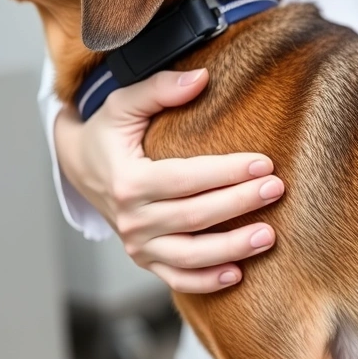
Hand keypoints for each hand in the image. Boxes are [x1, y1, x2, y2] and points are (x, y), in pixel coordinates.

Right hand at [54, 68, 283, 293]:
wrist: (80, 169)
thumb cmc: (108, 134)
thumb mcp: (124, 104)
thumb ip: (159, 89)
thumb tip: (201, 77)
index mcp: (127, 181)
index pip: (186, 178)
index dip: (226, 172)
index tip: (264, 163)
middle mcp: (132, 219)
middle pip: (195, 216)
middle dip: (240, 203)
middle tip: (277, 190)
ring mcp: (138, 245)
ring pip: (190, 255)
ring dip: (232, 248)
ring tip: (269, 235)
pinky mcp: (145, 260)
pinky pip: (177, 279)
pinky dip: (206, 281)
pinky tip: (238, 273)